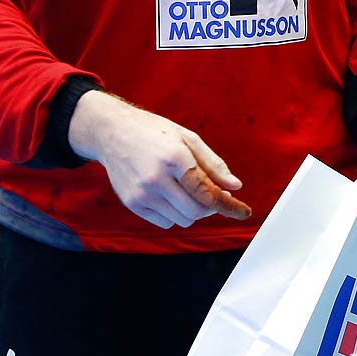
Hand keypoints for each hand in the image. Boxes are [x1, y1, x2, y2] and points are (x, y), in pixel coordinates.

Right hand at [68, 91, 245, 228]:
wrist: (113, 133)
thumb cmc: (154, 133)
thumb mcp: (188, 138)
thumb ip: (213, 164)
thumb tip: (235, 186)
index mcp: (174, 157)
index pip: (206, 191)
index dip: (228, 204)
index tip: (243, 212)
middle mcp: (156, 178)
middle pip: (197, 211)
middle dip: (211, 208)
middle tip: (213, 196)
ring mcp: (142, 193)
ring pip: (182, 220)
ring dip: (193, 211)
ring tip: (188, 191)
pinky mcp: (132, 204)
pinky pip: (165, 222)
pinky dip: (174, 215)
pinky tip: (170, 196)